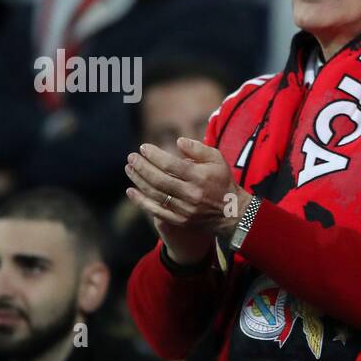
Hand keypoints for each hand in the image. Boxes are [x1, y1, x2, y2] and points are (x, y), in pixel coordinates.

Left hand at [124, 137, 249, 258]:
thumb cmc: (222, 181)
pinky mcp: (180, 220)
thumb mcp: (217, 159)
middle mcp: (191, 194)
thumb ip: (198, 148)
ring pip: (155, 194)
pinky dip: (141, 201)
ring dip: (139, 181)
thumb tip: (178, 141)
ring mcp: (185, 209)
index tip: (143, 148)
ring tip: (129, 169)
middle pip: (159, 180)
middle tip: (131, 157)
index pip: (170, 165)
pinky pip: (156, 211)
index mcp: (200, 177)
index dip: (154, 155)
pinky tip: (131, 191)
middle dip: (142, 167)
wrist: (232, 212)